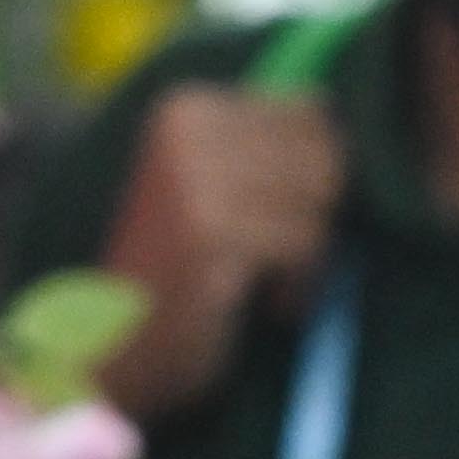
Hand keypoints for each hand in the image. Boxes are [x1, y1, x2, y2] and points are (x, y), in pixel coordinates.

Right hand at [97, 84, 347, 420]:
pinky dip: (299, 286)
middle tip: (271, 257)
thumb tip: (343, 113)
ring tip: (263, 281)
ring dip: (308, 255)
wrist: (115, 350)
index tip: (272, 219)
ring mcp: (194, 180)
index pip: (309, 111)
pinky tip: (262, 302)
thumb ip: (269, 146)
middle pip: (323, 153)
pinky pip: (306, 244)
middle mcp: (185, 131)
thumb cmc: (177, 272)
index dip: (316, 174)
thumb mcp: (213, 186)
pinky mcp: (210, 233)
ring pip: (321, 200)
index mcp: (185, 108)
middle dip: (316, 214)